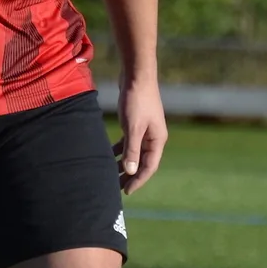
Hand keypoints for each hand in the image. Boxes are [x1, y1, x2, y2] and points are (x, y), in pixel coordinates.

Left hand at [114, 74, 166, 193]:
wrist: (136, 75)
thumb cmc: (136, 100)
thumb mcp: (133, 127)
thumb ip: (132, 150)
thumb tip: (129, 172)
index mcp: (157, 140)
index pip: (149, 167)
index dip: (138, 181)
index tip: (126, 192)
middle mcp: (154, 137)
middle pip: (142, 162)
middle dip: (130, 176)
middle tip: (116, 188)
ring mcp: (146, 129)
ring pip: (134, 152)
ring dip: (123, 163)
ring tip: (111, 175)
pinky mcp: (136, 122)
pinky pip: (129, 142)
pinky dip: (120, 149)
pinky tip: (109, 154)